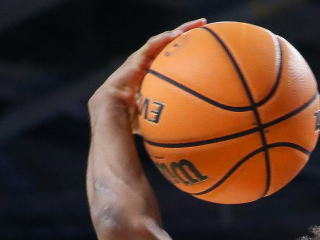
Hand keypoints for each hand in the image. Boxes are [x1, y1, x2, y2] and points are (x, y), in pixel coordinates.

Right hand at [88, 19, 206, 124]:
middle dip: (189, 35)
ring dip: (181, 31)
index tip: (206, 50)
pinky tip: (177, 34)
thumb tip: (195, 134)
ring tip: (198, 24)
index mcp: (156, 76)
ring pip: (164, 40)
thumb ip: (173, 120)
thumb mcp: (159, 118)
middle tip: (205, 27)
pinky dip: (164, 39)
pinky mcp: (135, 59)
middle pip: (172, 46)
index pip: (174, 60)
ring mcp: (142, 60)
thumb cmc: (133, 121)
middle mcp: (150, 65)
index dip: (189, 54)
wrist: (113, 114)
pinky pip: (152, 45)